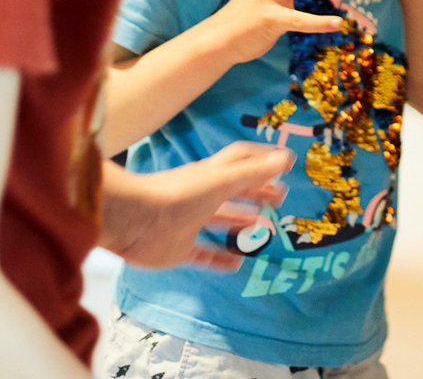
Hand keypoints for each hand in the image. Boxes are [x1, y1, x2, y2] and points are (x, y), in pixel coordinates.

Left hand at [101, 143, 294, 270]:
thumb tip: (287, 157)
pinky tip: (236, 265)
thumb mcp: (223, 181)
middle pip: (234, 191)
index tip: (285, 163)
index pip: (241, 161)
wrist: (135, 220)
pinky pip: (203, 254)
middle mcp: (201, 196)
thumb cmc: (179, 194)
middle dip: (257, 192)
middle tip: (280, 199)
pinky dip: (219, 259)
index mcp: (211, 175)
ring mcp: (189, 223)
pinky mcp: (178, 249)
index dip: (262, 159)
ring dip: (242, 223)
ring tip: (266, 230)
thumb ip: (255, 172)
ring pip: (220, 220)